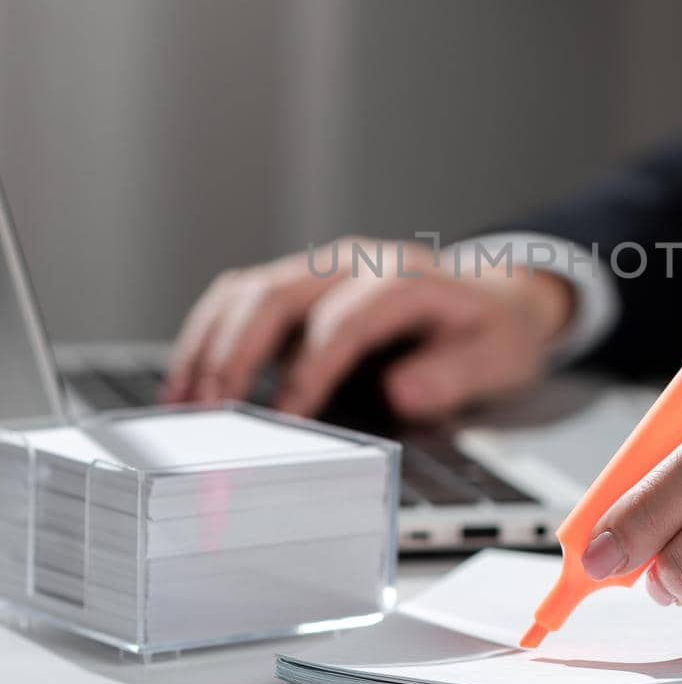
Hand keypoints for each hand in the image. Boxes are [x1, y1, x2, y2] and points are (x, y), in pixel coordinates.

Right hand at [163, 238, 572, 420]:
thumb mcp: (497, 357)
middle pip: (278, 295)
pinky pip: (238, 301)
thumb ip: (453, 375)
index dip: (312, 368)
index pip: (343, 319)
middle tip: (212, 411)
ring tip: (183, 401)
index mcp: (402, 279)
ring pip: (246, 292)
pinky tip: (187, 382)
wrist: (491, 301)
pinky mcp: (295, 288)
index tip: (287, 418)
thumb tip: (399, 391)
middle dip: (238, 354)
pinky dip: (206, 337)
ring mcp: (317, 271)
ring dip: (209, 344)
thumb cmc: (490, 334)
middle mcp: (351, 265)